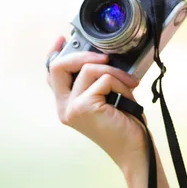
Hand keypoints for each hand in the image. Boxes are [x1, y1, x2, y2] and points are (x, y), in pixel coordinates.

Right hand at [46, 36, 147, 167]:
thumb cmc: (125, 123)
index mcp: (67, 103)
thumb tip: (102, 56)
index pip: (52, 75)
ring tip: (129, 87)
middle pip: (59, 66)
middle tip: (106, 58)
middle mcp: (64, 107)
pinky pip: (105, 79)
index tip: (62, 39)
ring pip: (90, 69)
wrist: (134, 148)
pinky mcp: (84, 107)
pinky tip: (128, 99)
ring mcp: (72, 107)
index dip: (55, 54)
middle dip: (83, 55)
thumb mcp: (107, 97)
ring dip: (116, 74)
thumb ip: (97, 80)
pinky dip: (122, 85)